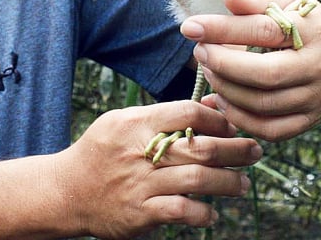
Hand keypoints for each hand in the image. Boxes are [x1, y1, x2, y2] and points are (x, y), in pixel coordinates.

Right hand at [53, 100, 261, 238]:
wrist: (66, 192)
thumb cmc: (101, 153)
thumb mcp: (123, 123)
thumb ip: (165, 115)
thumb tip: (213, 106)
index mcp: (136, 123)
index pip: (187, 112)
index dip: (217, 119)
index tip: (232, 127)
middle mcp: (139, 152)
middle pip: (200, 146)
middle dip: (235, 149)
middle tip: (254, 151)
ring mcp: (140, 184)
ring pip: (198, 179)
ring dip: (228, 182)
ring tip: (241, 183)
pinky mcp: (140, 213)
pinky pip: (182, 211)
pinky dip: (203, 212)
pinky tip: (212, 211)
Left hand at [180, 0, 320, 141]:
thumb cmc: (292, 20)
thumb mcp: (278, 2)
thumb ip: (252, 2)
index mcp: (316, 30)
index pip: (264, 31)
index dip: (223, 29)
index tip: (191, 28)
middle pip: (265, 75)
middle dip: (223, 65)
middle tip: (200, 52)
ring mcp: (318, 97)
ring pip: (263, 105)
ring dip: (226, 90)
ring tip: (209, 72)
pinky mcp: (310, 119)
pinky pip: (270, 130)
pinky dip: (239, 119)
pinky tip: (221, 100)